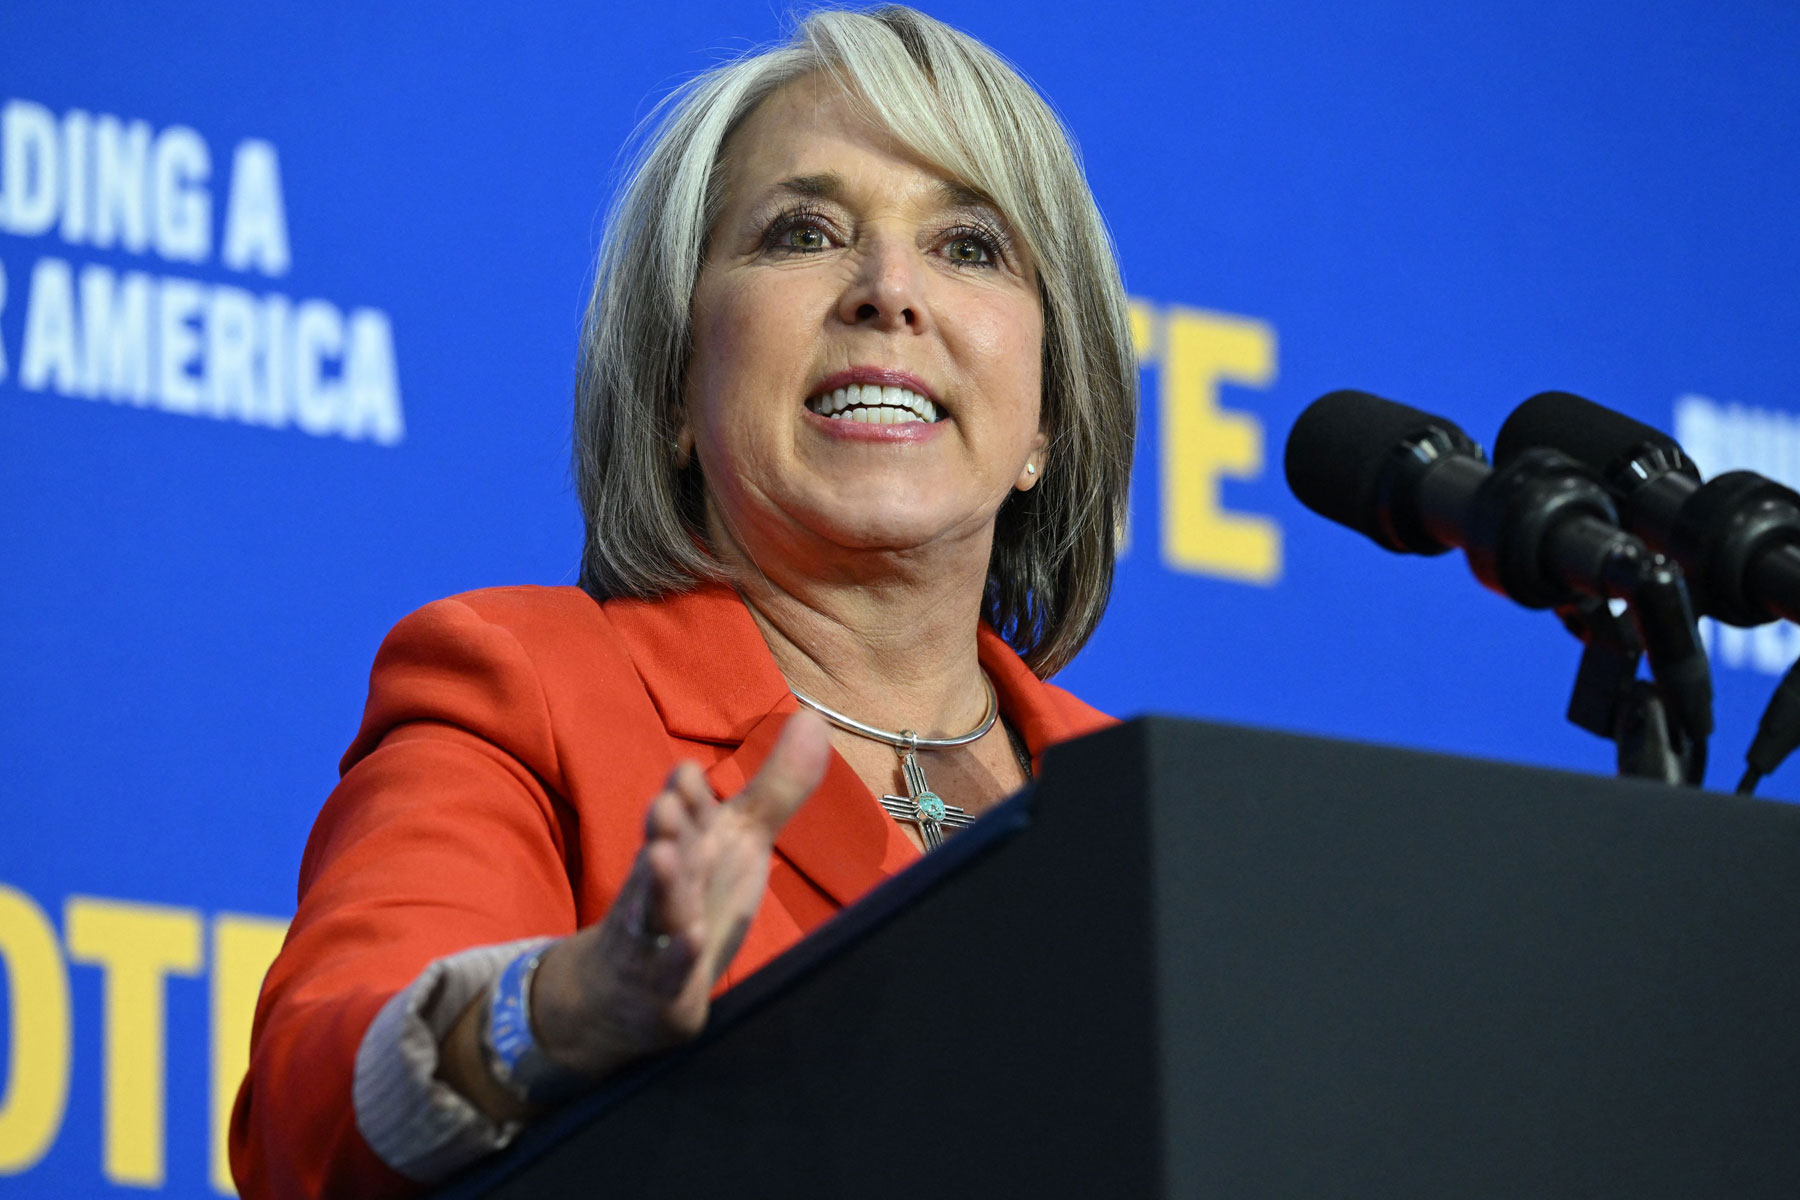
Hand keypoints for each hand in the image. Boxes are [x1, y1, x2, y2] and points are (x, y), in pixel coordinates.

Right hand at [528, 709, 828, 1079]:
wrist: (626, 988)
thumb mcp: (738, 840)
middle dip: (666, 827)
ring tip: (659, 857)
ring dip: (659, 883)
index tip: (685, 774)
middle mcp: (667, 881)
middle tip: (666, 804)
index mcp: (688, 843)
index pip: (685, 815)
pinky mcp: (663, 986)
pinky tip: (693, 942)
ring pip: (656, 905)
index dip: (685, 797)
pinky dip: (678, 956)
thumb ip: (777, 786)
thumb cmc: (692, 896)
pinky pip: (668, 971)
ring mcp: (658, 934)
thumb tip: (814, 717)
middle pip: (667, 850)